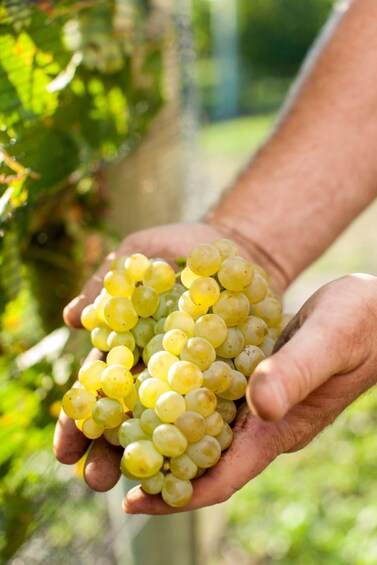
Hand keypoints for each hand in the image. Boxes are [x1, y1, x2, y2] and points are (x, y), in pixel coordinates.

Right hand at [54, 221, 256, 490]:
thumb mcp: (141, 253)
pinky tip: (195, 464)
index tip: (64, 451)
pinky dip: (203, 435)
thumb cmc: (181, 246)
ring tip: (138, 486)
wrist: (238, 246)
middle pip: (128, 416)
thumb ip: (108, 282)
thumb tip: (70, 318)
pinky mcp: (229, 377)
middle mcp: (156, 368)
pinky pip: (215, 409)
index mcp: (127, 344)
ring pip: (168, 422)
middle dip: (109, 450)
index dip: (78, 419)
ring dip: (152, 454)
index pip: (97, 388)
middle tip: (95, 481)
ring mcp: (193, 376)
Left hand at [124, 273, 376, 513]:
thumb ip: (298, 371)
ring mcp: (261, 401)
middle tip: (109, 466)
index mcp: (282, 427)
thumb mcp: (332, 338)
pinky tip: (154, 381)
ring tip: (118, 429)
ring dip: (164, 431)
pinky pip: (212, 394)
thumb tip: (261, 406)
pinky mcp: (256, 376)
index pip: (225, 475)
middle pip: (204, 459)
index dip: (179, 494)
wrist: (376, 309)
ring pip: (204, 428)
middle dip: (160, 467)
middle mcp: (266, 422)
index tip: (134, 501)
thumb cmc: (363, 321)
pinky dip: (182, 394)